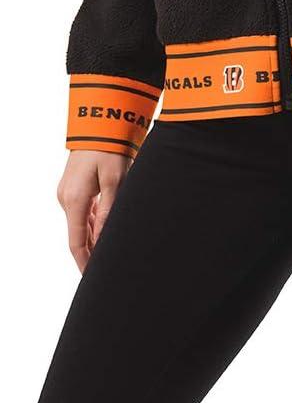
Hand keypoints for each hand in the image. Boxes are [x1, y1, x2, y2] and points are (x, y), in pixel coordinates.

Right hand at [57, 151, 131, 272]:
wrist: (100, 124)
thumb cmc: (110, 150)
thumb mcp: (115, 182)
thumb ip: (108, 214)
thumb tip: (102, 242)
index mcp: (74, 201)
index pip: (76, 243)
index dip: (85, 263)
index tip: (93, 278)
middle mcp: (66, 198)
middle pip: (77, 235)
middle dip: (91, 252)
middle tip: (107, 267)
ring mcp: (67, 192)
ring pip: (80, 223)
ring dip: (92, 237)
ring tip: (109, 251)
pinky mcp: (72, 186)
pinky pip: (81, 211)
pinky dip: (92, 223)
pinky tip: (104, 228)